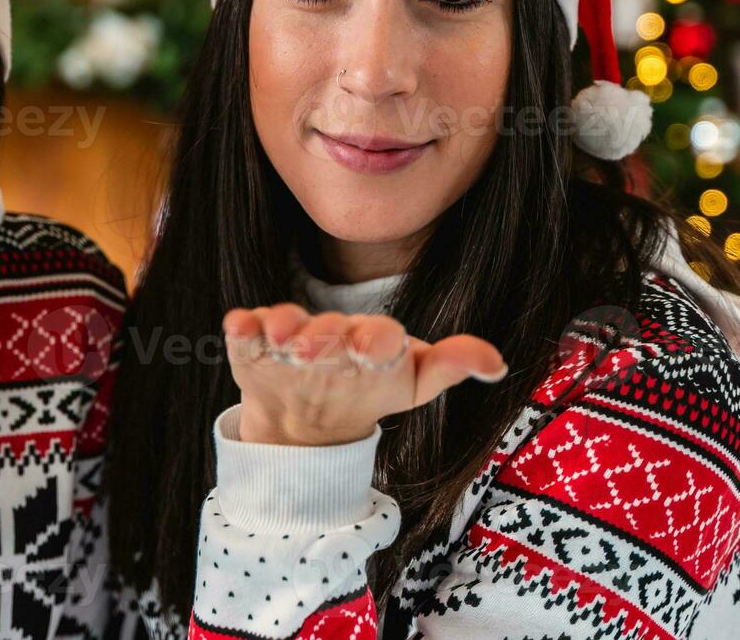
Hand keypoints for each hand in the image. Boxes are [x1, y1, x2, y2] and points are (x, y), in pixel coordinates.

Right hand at [223, 304, 506, 446]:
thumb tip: (500, 363)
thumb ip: (452, 366)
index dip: (379, 339)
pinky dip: (242, 328)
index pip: (380, 334)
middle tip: (316, 350)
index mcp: (373, 339)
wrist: (312, 413)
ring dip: (283, 329)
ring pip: (286, 325)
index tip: (378, 349)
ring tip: (282, 341)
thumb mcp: (412, 383)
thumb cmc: (371, 385)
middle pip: (329, 330)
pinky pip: (246, 331)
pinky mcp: (253, 345)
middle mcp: (332, 331)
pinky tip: (239, 327)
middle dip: (324, 337)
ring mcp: (290, 336)